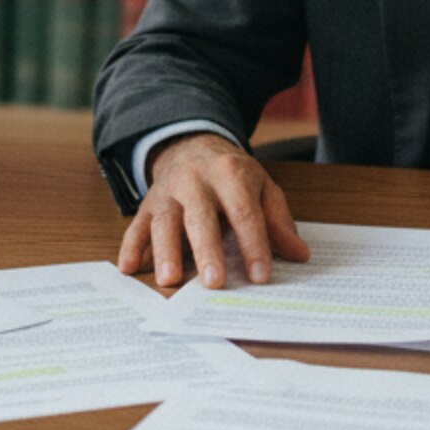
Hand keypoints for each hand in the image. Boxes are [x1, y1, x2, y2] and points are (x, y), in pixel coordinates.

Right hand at [116, 131, 309, 290]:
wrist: (192, 146)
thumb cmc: (231, 175)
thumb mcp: (261, 187)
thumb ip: (278, 221)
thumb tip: (300, 254)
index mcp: (230, 173)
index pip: (243, 212)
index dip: (253, 245)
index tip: (261, 276)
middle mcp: (195, 180)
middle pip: (200, 217)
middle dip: (207, 250)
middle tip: (213, 282)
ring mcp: (168, 191)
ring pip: (164, 221)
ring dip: (165, 251)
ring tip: (170, 279)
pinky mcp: (148, 203)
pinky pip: (136, 225)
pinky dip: (130, 247)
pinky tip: (128, 268)